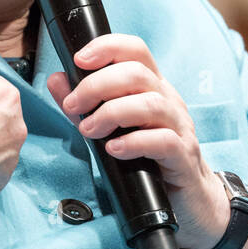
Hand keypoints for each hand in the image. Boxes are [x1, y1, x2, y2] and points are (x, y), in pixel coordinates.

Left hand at [46, 34, 230, 248]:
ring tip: (88, 131)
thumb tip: (57, 79)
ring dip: (111, 113)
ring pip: (150, 103)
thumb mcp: (114, 128)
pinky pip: (163, 140)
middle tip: (73, 106)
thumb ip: (86, 104)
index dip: (107, 47)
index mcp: (153, 87)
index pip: (135, 50)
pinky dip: (134, 142)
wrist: (190, 201)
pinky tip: (114, 150)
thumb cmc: (150, 160)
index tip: (78, 60)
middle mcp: (169, 101)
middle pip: (137, 73)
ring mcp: (180, 127)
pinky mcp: (184, 156)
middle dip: (97, 85)